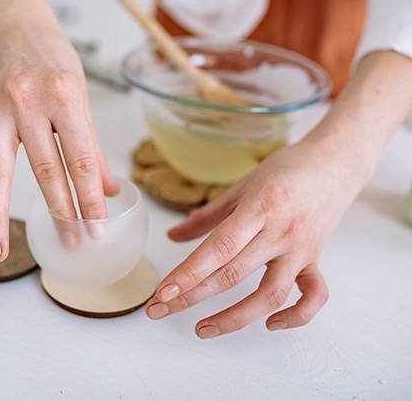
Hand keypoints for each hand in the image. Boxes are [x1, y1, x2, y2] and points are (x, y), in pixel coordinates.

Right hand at [0, 25, 117, 260]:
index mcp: (65, 98)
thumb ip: (91, 146)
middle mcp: (28, 103)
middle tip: (70, 243)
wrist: (17, 27)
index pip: (80, 159)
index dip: (90, 197)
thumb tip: (109, 190)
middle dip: (60, 212)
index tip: (97, 229)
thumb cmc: (55, 64)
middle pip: (44, 168)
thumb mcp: (82, 98)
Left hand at [145, 140, 366, 337]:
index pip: (219, 248)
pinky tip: (268, 324)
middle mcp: (280, 232)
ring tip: (202, 329)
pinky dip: (295, 317)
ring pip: (271, 295)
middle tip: (159, 310)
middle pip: (233, 274)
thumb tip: (172, 236)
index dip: (189, 273)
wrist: (334, 163)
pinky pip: (314, 296)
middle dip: (191, 296)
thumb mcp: (241, 187)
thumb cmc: (284, 171)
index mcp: (259, 208)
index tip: (163, 291)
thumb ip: (206, 216)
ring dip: (234, 318)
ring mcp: (301, 250)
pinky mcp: (317, 261)